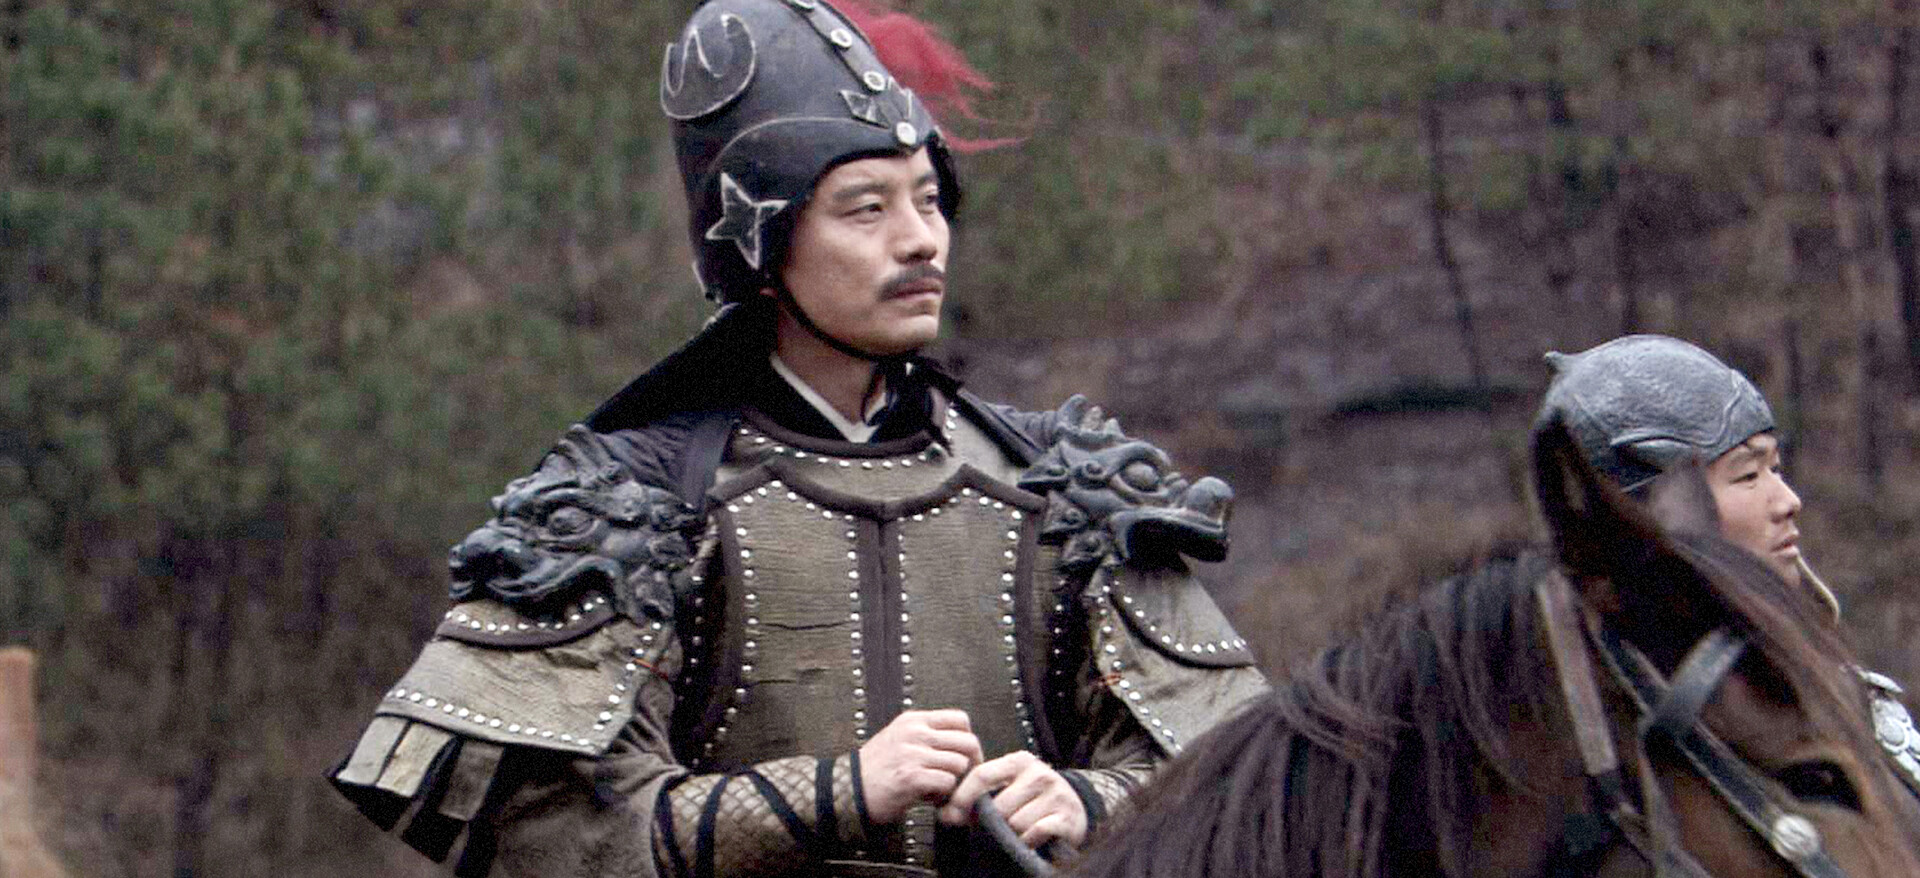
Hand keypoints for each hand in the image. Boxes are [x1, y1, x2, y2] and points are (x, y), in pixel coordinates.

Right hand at [858, 709, 982, 823]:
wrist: (849, 790)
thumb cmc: (875, 768)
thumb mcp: (899, 737)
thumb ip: (926, 735)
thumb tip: (959, 742)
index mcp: (913, 720)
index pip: (960, 719)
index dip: (968, 739)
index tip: (966, 755)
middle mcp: (915, 733)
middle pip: (967, 742)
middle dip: (970, 763)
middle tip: (963, 777)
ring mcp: (913, 754)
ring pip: (959, 764)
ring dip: (954, 781)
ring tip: (938, 787)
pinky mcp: (912, 776)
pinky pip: (947, 782)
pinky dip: (943, 794)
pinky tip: (929, 796)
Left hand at [938, 750, 1087, 848]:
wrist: (1076, 808)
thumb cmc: (1033, 798)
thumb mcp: (1009, 786)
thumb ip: (979, 795)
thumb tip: (945, 815)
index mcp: (1019, 762)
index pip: (982, 774)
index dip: (962, 796)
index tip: (949, 814)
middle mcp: (1038, 774)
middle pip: (998, 806)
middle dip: (991, 822)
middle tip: (994, 827)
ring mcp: (1055, 795)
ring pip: (1015, 823)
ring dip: (1012, 834)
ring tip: (1017, 831)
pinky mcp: (1065, 817)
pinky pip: (1034, 833)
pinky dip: (1028, 841)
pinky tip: (1031, 838)